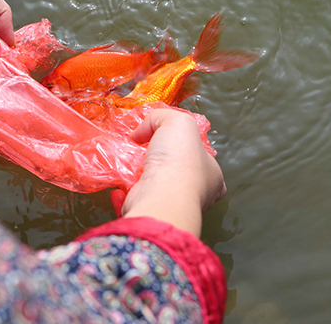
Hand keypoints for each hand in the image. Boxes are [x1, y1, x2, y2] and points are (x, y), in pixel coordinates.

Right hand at [122, 108, 225, 235]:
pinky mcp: (148, 213)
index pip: (207, 165)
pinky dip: (123, 195)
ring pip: (154, 190)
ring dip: (138, 178)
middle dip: (160, 165)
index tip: (171, 144)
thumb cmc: (179, 159)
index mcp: (212, 177)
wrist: (161, 194)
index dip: (190, 152)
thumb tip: (142, 133)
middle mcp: (195, 195)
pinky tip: (118, 186)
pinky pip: (134, 202)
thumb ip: (161, 118)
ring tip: (125, 164)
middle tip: (143, 152)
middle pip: (178, 176)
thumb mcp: (178, 121)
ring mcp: (171, 207)